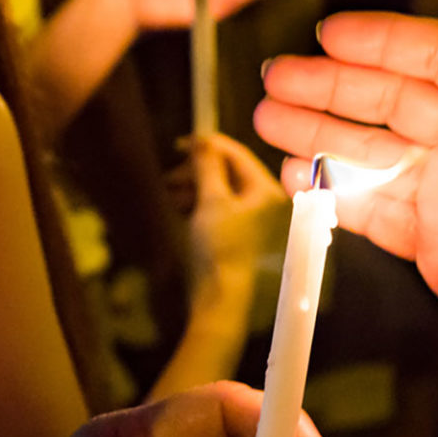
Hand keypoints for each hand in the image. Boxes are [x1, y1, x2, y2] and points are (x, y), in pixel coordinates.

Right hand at [176, 134, 288, 285]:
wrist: (221, 297)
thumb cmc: (220, 248)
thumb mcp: (211, 201)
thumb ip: (207, 166)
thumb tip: (202, 139)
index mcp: (267, 190)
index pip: (238, 155)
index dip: (208, 145)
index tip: (180, 144)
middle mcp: (267, 202)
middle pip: (229, 172)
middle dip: (198, 170)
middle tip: (171, 174)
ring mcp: (255, 220)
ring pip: (222, 191)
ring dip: (195, 186)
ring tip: (170, 191)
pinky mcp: (242, 235)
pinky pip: (221, 208)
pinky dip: (201, 203)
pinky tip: (180, 205)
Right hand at [254, 0, 437, 382]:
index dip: (382, 41)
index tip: (330, 32)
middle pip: (394, 96)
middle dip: (332, 85)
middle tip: (278, 76)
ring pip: (375, 147)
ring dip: (321, 131)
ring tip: (268, 117)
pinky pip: (373, 205)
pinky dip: (334, 189)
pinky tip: (297, 175)